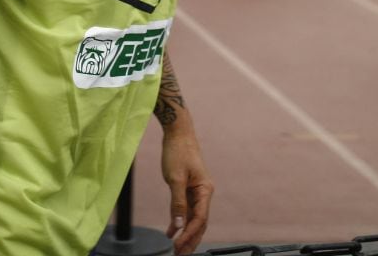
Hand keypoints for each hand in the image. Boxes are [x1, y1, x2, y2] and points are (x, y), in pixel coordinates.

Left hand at [161, 131, 213, 253]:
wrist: (178, 133)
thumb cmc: (178, 152)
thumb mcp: (175, 178)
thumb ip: (177, 203)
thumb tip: (179, 225)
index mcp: (205, 190)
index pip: (200, 219)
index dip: (190, 235)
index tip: (178, 246)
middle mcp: (205, 193)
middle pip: (200, 223)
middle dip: (190, 240)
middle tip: (179, 254)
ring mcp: (198, 191)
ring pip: (194, 218)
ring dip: (186, 234)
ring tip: (178, 249)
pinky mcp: (189, 189)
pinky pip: (187, 210)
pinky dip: (180, 222)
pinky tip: (172, 232)